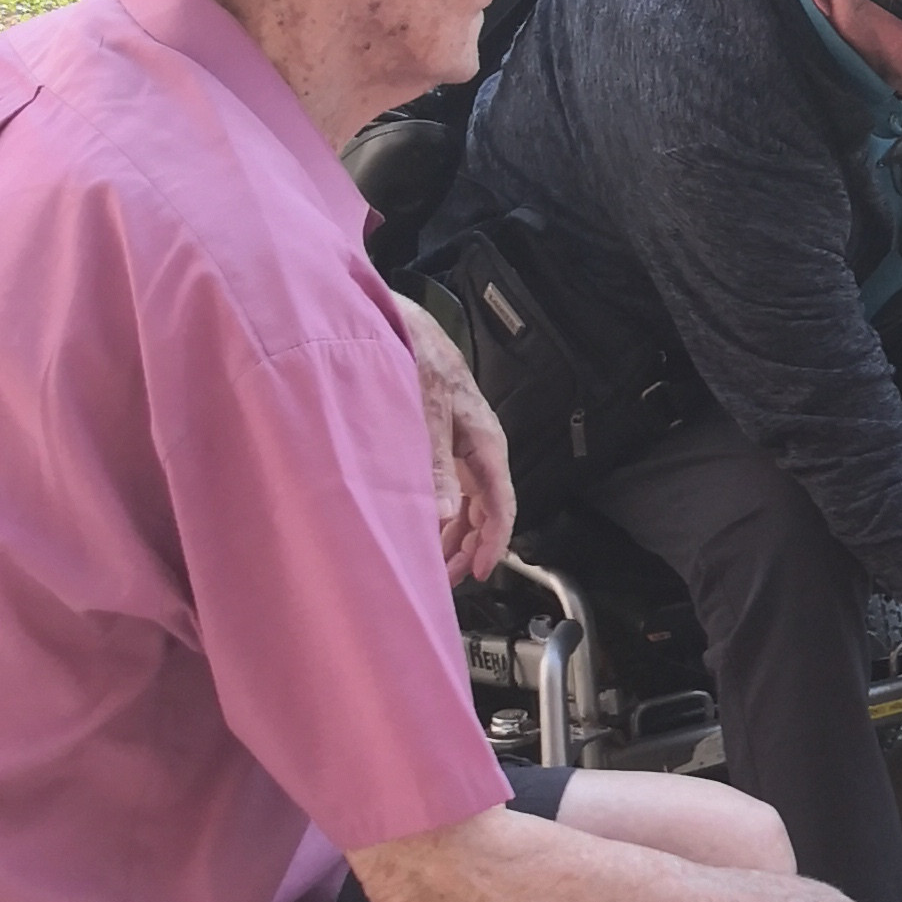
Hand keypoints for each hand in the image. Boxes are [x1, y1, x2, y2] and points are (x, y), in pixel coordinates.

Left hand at [407, 305, 514, 581]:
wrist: (399, 322)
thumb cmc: (419, 360)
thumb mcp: (426, 416)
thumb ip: (436, 468)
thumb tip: (444, 516)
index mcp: (486, 444)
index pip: (501, 506)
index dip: (493, 544)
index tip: (481, 572)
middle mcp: (479, 448)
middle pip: (485, 510)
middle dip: (470, 547)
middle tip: (450, 579)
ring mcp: (462, 444)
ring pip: (468, 501)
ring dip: (455, 533)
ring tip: (437, 562)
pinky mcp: (443, 439)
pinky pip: (451, 486)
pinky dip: (441, 510)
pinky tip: (426, 525)